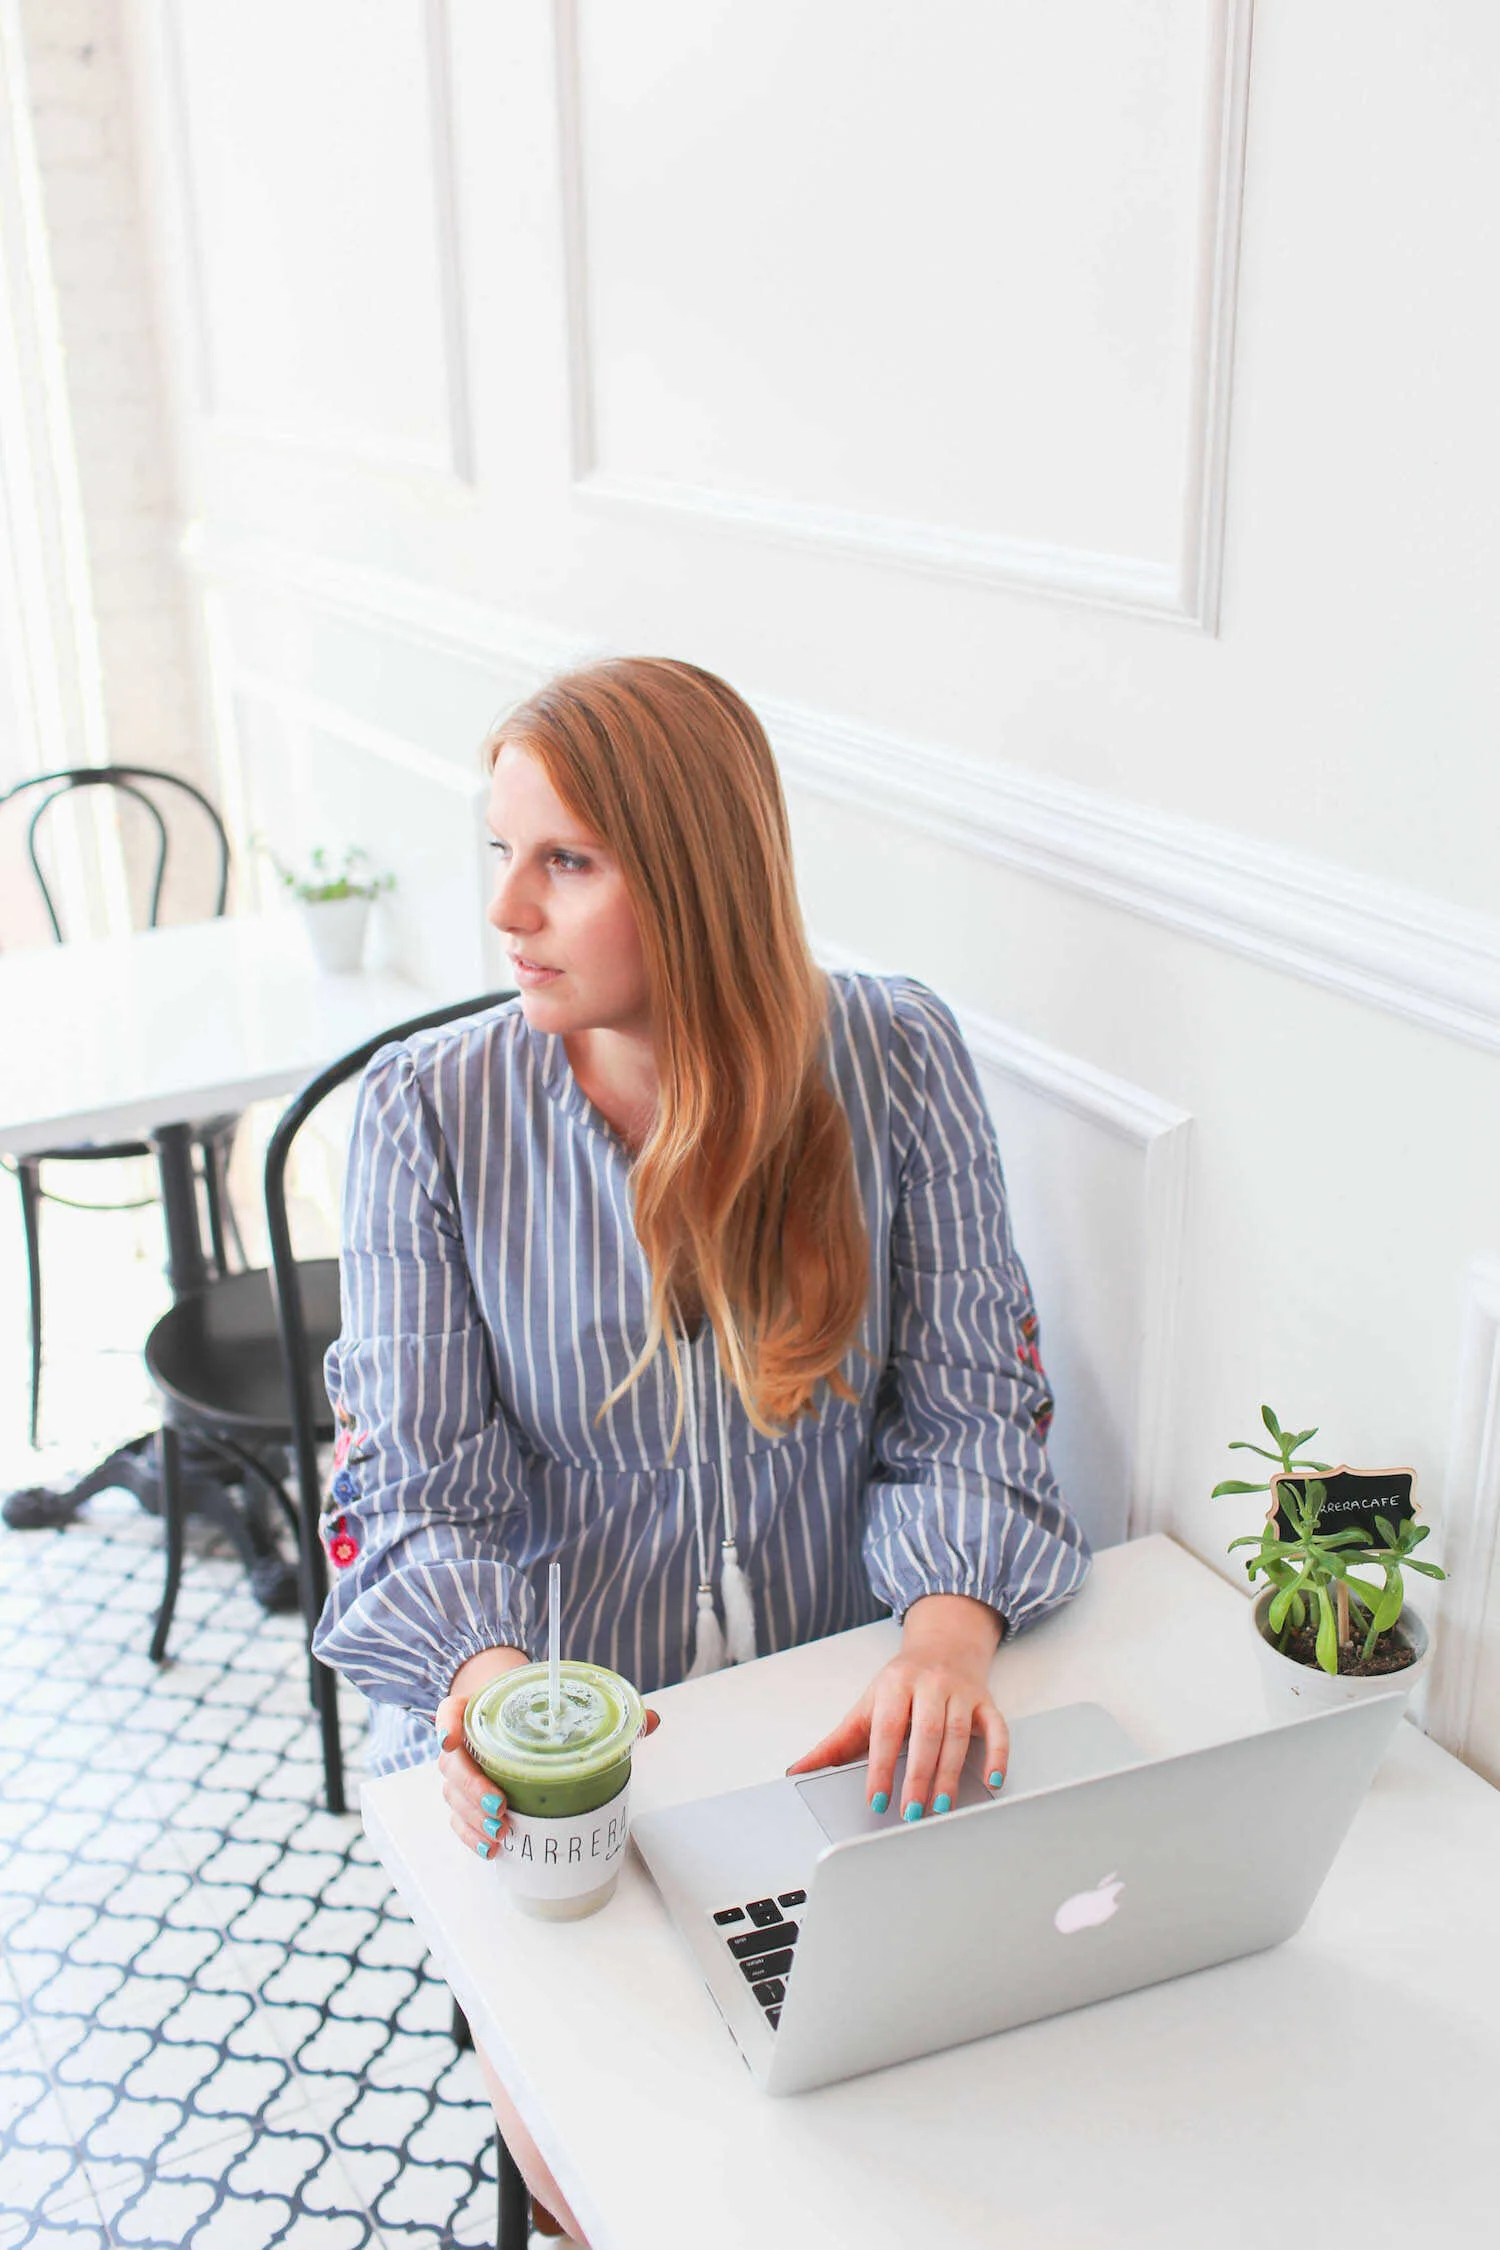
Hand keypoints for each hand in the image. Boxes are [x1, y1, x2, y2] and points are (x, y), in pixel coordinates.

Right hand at [434, 1646, 661, 1860]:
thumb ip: (603, 1712)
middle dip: (470, 1789)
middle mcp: (464, 1742)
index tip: (452, 1739)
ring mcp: (462, 1773)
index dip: (446, 1724)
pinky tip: (492, 1849)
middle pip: (451, 1764)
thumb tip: (651, 1721)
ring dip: (471, 1819)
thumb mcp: (564, 1706)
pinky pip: (458, 1820)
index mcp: (480, 1710)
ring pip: (453, 1797)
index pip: (450, 1711)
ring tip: (501, 1833)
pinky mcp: (466, 1800)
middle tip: (499, 1806)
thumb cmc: (538, 1712)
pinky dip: (471, 1836)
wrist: (512, 1715)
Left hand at [784, 1593, 1007, 1819]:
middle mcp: (930, 1684)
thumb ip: (835, 1742)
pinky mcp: (986, 1701)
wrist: (944, 1645)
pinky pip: (997, 1728)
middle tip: (910, 1811)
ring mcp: (961, 1692)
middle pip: (925, 1732)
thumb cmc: (901, 1684)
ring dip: (950, 1773)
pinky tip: (992, 1781)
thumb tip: (797, 1770)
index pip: (886, 1729)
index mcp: (894, 1684)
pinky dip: (998, 1755)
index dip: (881, 1766)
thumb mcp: (866, 1706)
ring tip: (941, 1807)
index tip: (876, 1799)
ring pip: (959, 1734)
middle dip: (918, 1775)